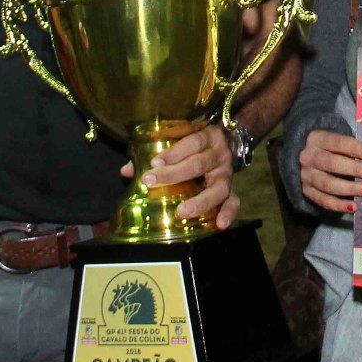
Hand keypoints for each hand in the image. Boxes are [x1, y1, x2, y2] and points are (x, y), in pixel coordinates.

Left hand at [119, 124, 239, 228]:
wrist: (229, 143)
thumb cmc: (195, 145)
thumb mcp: (180, 141)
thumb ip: (154, 154)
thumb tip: (127, 172)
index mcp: (207, 137)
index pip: (191, 143)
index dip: (173, 153)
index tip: (153, 163)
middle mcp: (219, 155)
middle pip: (198, 164)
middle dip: (173, 174)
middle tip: (152, 182)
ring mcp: (227, 174)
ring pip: (218, 188)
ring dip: (200, 201)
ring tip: (183, 211)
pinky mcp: (232, 189)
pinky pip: (234, 202)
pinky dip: (228, 213)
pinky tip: (219, 224)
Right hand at [296, 130, 361, 213]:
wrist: (309, 160)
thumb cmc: (332, 149)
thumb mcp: (338, 141)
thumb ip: (354, 147)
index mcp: (316, 139)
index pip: (337, 143)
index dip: (356, 148)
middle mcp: (308, 157)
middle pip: (332, 163)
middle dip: (355, 169)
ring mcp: (306, 176)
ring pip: (328, 184)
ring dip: (350, 188)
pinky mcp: (307, 192)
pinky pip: (324, 201)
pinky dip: (339, 205)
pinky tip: (354, 206)